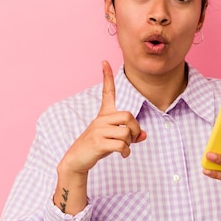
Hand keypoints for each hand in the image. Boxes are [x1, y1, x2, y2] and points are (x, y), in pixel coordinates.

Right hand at [60, 60, 146, 174]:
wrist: (77, 159)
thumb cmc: (97, 147)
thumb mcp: (114, 138)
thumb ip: (130, 135)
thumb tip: (144, 135)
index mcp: (104, 114)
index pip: (107, 92)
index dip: (107, 77)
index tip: (104, 62)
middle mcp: (101, 119)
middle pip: (128, 116)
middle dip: (135, 128)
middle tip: (133, 139)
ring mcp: (98, 130)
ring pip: (126, 132)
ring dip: (129, 143)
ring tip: (124, 148)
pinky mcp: (98, 142)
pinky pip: (121, 145)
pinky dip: (125, 152)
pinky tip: (122, 155)